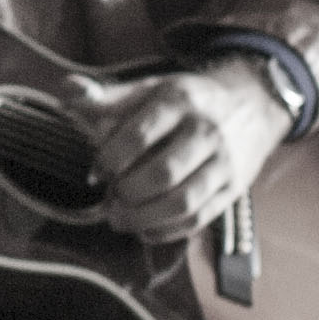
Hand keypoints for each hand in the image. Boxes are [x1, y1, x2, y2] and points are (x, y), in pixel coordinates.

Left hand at [69, 67, 280, 243]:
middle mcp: (206, 130)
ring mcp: (224, 162)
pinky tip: (145, 229)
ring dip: (144, 219)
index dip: (110, 159)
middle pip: (162, 173)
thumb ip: (108, 96)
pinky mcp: (233, 188)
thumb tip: (68, 93)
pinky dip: (167, 231)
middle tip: (109, 199)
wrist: (250, 106)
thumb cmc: (186, 101)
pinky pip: (199, 219)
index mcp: (179, 100)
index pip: (139, 135)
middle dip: (127, 193)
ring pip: (183, 202)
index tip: (97, 171)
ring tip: (120, 218)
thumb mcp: (150, 88)